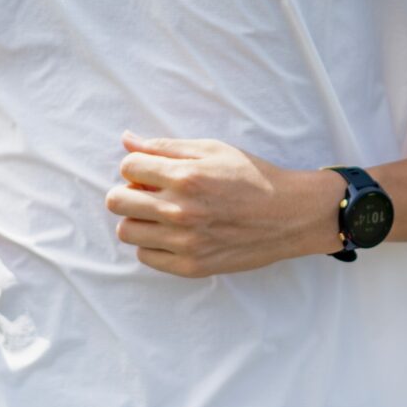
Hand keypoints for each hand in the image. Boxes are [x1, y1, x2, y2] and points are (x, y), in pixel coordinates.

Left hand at [106, 129, 336, 277]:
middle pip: (116, 202)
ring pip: (127, 232)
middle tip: (149, 193)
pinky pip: (146, 257)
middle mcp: (180, 211)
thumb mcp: (213, 150)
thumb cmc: (252, 177)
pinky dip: (152, 244)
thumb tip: (127, 140)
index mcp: (186, 177)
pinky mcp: (191, 266)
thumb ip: (166, 147)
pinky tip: (172, 234)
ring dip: (138, 219)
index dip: (137, 166)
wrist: (289, 215)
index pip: (128, 167)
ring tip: (160, 214)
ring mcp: (184, 242)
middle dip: (128, 192)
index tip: (152, 170)